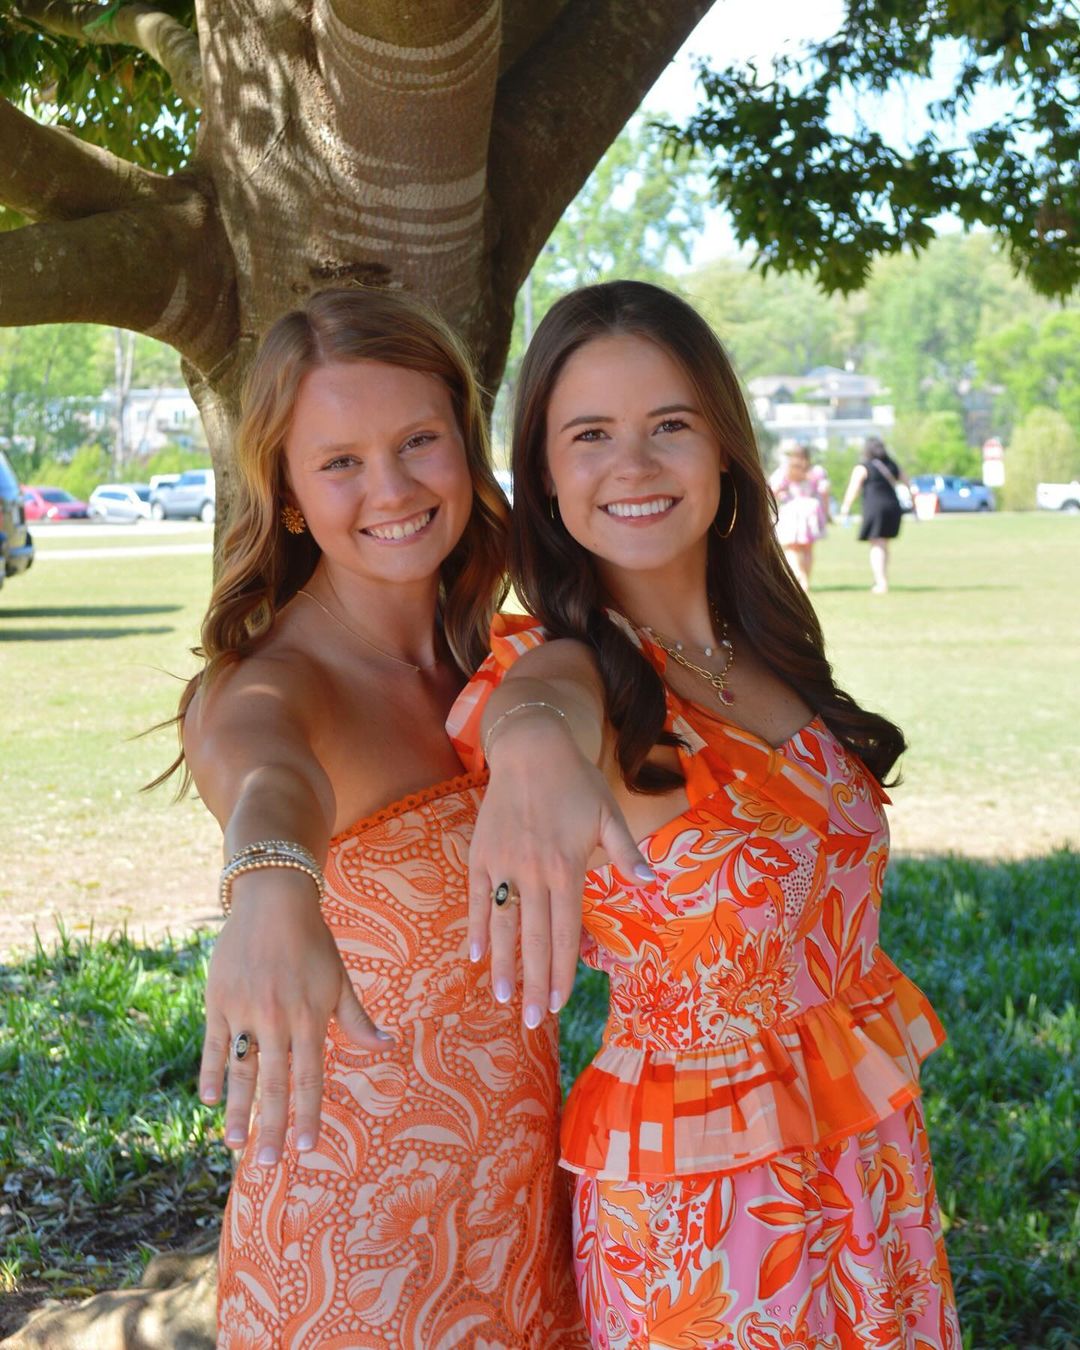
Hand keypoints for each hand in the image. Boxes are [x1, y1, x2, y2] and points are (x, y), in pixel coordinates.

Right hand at [199, 875, 391, 1163]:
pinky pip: (214, 1044)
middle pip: (274, 1083)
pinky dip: (210, 1072)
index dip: (307, 1114)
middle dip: (271, 1126)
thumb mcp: (338, 980)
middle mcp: (278, 1019)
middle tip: (266, 1164)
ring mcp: (245, 1011)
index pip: (310, 1077)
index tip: (305, 1149)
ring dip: (237, 1110)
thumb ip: (357, 1019)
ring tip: (235, 1144)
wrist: (274, 901)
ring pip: (240, 1070)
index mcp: (310, 1017)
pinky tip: (209, 1100)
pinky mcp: (219, 1000)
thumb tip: (387, 1047)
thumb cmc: (312, 942)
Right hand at [468, 718, 652, 1025]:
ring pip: (501, 925)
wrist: (530, 749)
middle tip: (532, 1021)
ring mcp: (503, 865)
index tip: (562, 1003)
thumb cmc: (575, 782)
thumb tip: (651, 882)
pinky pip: (476, 898)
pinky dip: (475, 928)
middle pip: (533, 939)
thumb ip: (626, 852)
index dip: (563, 970)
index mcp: (566, 868)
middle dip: (534, 983)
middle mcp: (533, 873)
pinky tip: (475, 956)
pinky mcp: (481, 855)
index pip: (565, 931)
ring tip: (503, 999)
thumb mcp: (608, 813)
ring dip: (503, 965)